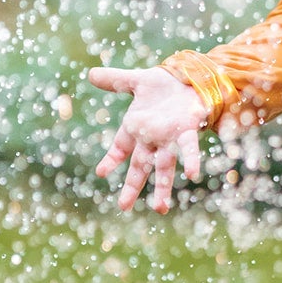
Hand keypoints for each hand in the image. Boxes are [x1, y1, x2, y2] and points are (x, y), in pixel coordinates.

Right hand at [88, 65, 208, 212]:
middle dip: (132, 186)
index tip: (100, 172)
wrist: (192, 78)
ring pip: (164, 166)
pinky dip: (190, 160)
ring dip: (163, 187)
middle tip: (123, 206)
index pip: (120, 148)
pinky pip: (188, 148)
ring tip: (160, 208)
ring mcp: (170, 138)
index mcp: (137, 128)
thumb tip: (90, 73)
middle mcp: (152, 138)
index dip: (111, 159)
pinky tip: (191, 174)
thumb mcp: (137, 81)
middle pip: (140, 166)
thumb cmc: (165, 84)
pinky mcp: (188, 131)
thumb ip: (115, 80)